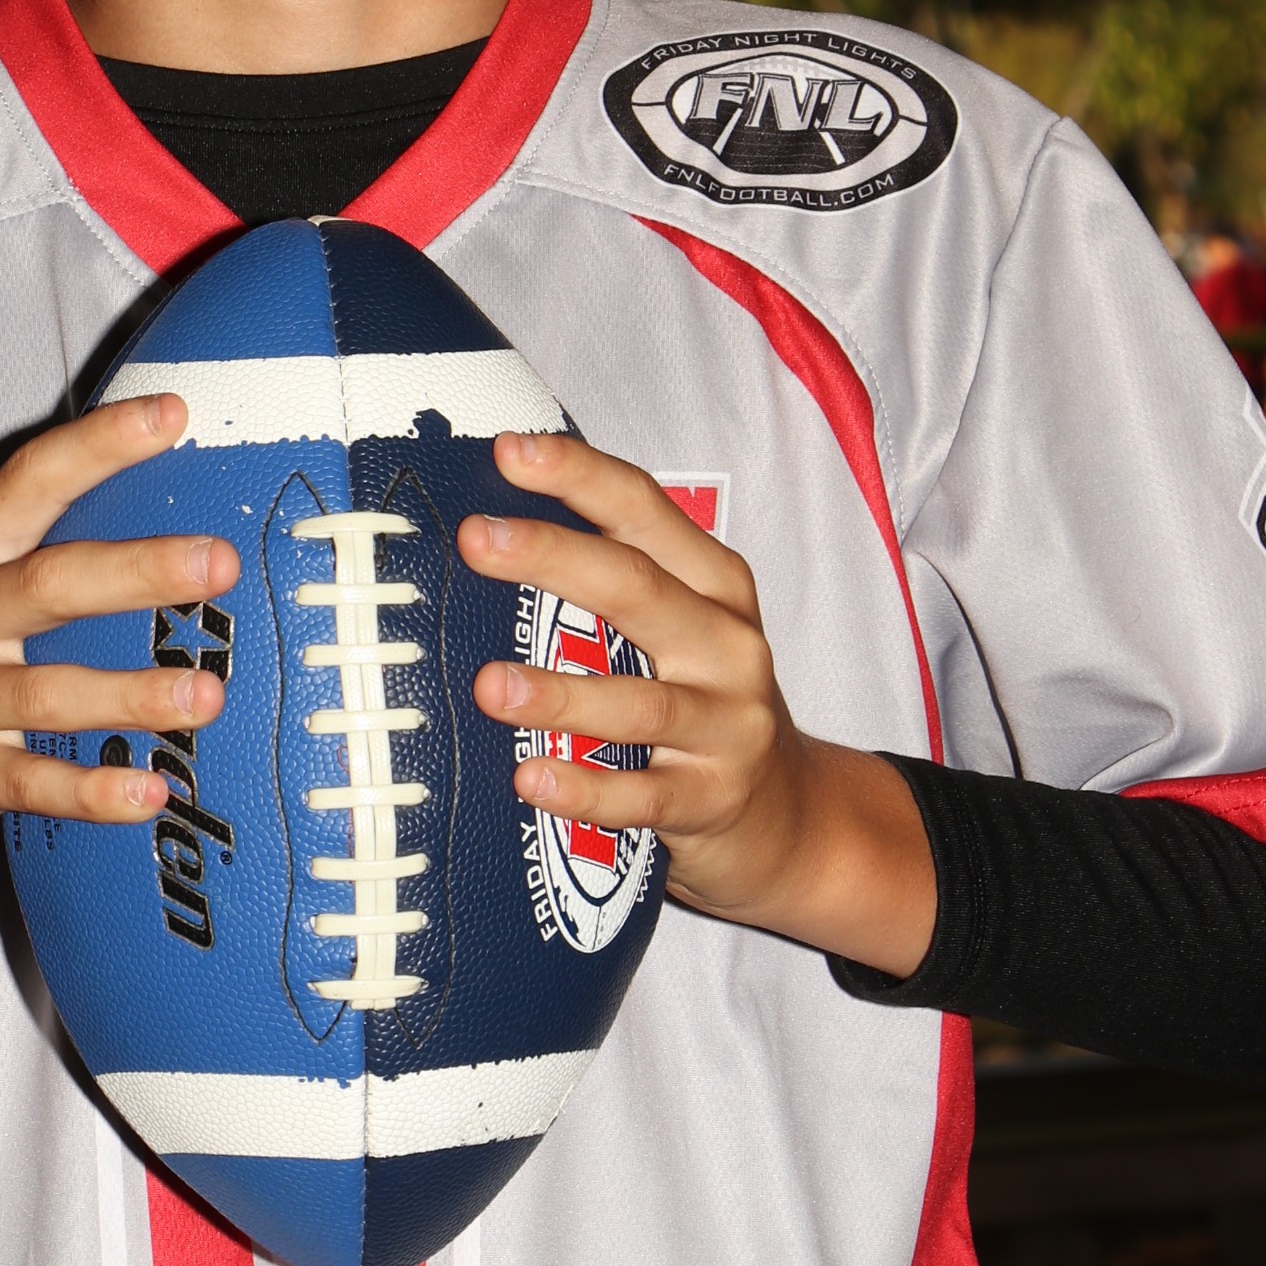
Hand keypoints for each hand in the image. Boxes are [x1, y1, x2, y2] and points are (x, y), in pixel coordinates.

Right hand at [0, 395, 236, 988]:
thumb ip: (31, 564)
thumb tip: (165, 535)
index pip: (28, 483)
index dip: (99, 445)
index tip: (173, 414)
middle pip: (47, 583)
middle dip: (138, 570)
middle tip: (217, 562)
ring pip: (47, 692)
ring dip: (132, 694)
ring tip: (207, 696)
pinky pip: (30, 783)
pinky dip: (92, 791)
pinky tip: (149, 794)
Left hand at [460, 436, 937, 978]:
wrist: (788, 813)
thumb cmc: (707, 701)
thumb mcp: (685, 625)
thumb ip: (616, 577)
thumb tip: (498, 528)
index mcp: (714, 586)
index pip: (645, 512)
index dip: (580, 476)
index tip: (511, 452)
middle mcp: (726, 646)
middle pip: (638, 589)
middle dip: (553, 558)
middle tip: (476, 539)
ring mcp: (726, 726)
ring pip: (640, 703)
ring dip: (561, 694)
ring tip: (489, 686)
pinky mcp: (712, 799)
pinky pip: (643, 796)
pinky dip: (588, 788)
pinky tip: (533, 777)